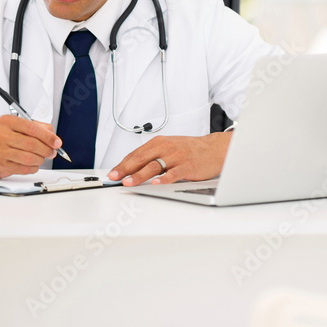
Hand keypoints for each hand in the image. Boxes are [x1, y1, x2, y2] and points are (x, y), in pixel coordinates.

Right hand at [0, 115, 61, 178]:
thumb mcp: (14, 125)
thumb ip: (35, 127)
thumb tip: (53, 137)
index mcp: (6, 121)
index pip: (32, 128)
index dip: (48, 137)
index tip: (56, 142)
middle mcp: (1, 135)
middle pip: (32, 144)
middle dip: (46, 150)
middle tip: (52, 152)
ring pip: (29, 158)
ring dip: (40, 160)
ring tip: (41, 158)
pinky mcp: (1, 165)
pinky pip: (23, 169)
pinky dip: (33, 167)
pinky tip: (32, 164)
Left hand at [107, 132, 232, 186]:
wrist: (214, 148)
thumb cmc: (189, 149)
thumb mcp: (168, 147)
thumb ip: (152, 156)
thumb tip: (132, 167)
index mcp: (158, 143)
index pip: (136, 154)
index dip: (122, 164)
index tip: (112, 174)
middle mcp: (166, 148)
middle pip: (141, 159)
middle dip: (125, 169)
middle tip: (114, 178)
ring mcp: (176, 157)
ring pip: (154, 166)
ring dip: (139, 175)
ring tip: (129, 182)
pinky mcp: (187, 166)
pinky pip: (174, 173)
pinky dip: (164, 179)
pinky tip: (156, 184)